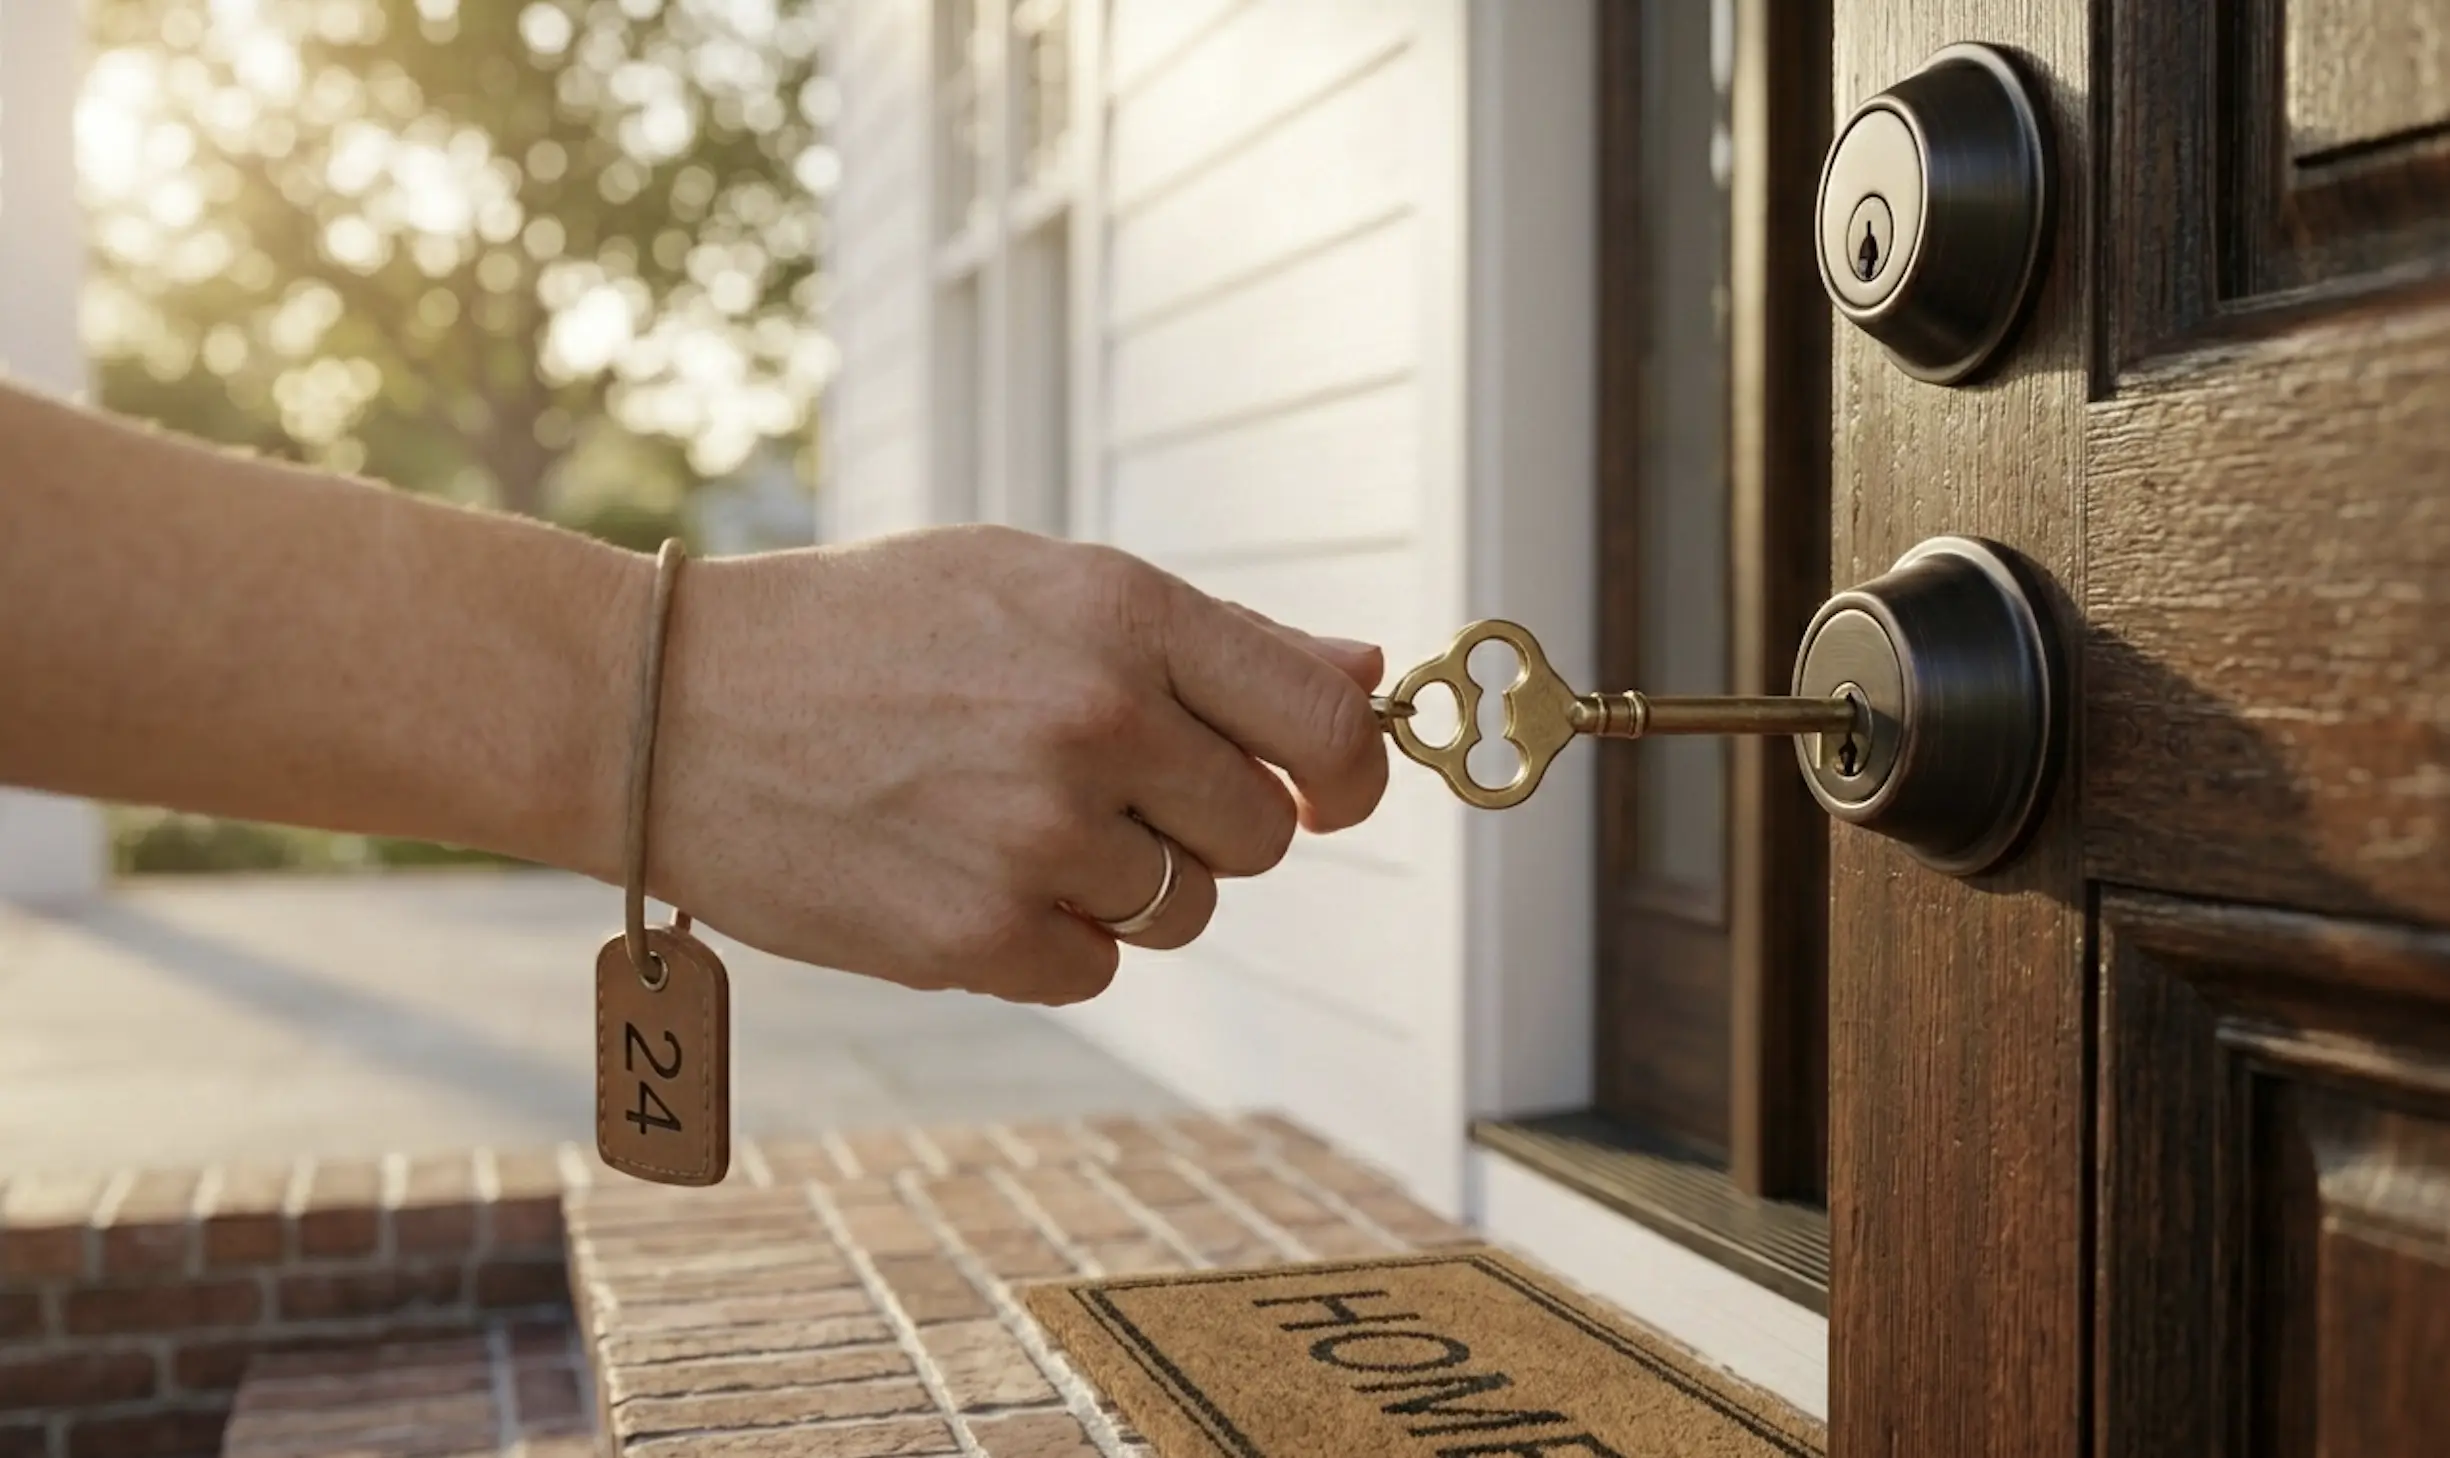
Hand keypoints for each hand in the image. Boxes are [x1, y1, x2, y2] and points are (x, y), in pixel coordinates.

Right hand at [641, 525, 1388, 1004]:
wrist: (668, 705)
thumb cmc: (864, 632)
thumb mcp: (1033, 584)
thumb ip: (1214, 642)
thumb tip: (1366, 673)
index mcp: (1123, 614)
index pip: (1323, 724)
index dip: (1347, 772)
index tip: (1323, 791)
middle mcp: (1097, 722)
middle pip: (1258, 836)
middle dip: (1202, 826)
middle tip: (1098, 787)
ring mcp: (1037, 838)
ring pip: (1181, 911)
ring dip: (1121, 884)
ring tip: (1003, 816)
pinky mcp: (977, 940)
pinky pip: (1094, 969)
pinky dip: (1047, 939)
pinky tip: (961, 872)